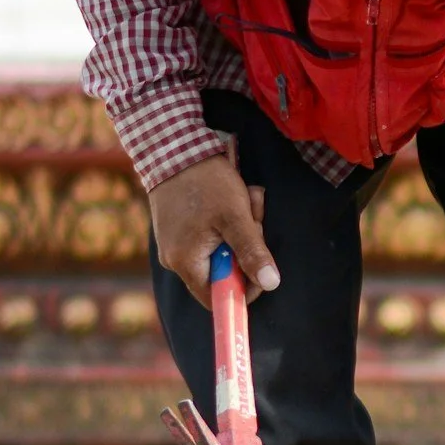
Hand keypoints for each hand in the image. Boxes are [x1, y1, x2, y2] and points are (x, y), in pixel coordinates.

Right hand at [149, 155, 278, 308]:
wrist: (173, 147)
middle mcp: (174, 259)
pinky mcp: (178, 229)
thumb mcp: (236, 216)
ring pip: (221, 251)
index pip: (218, 298)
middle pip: (223, 272)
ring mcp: (175, 244)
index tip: (261, 265)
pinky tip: (232, 199)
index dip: (245, 288)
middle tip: (255, 216)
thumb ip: (252, 252)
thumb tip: (271, 284)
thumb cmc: (206, 181)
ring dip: (242, 229)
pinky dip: (229, 221)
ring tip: (245, 200)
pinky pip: (211, 237)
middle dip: (247, 246)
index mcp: (185, 262)